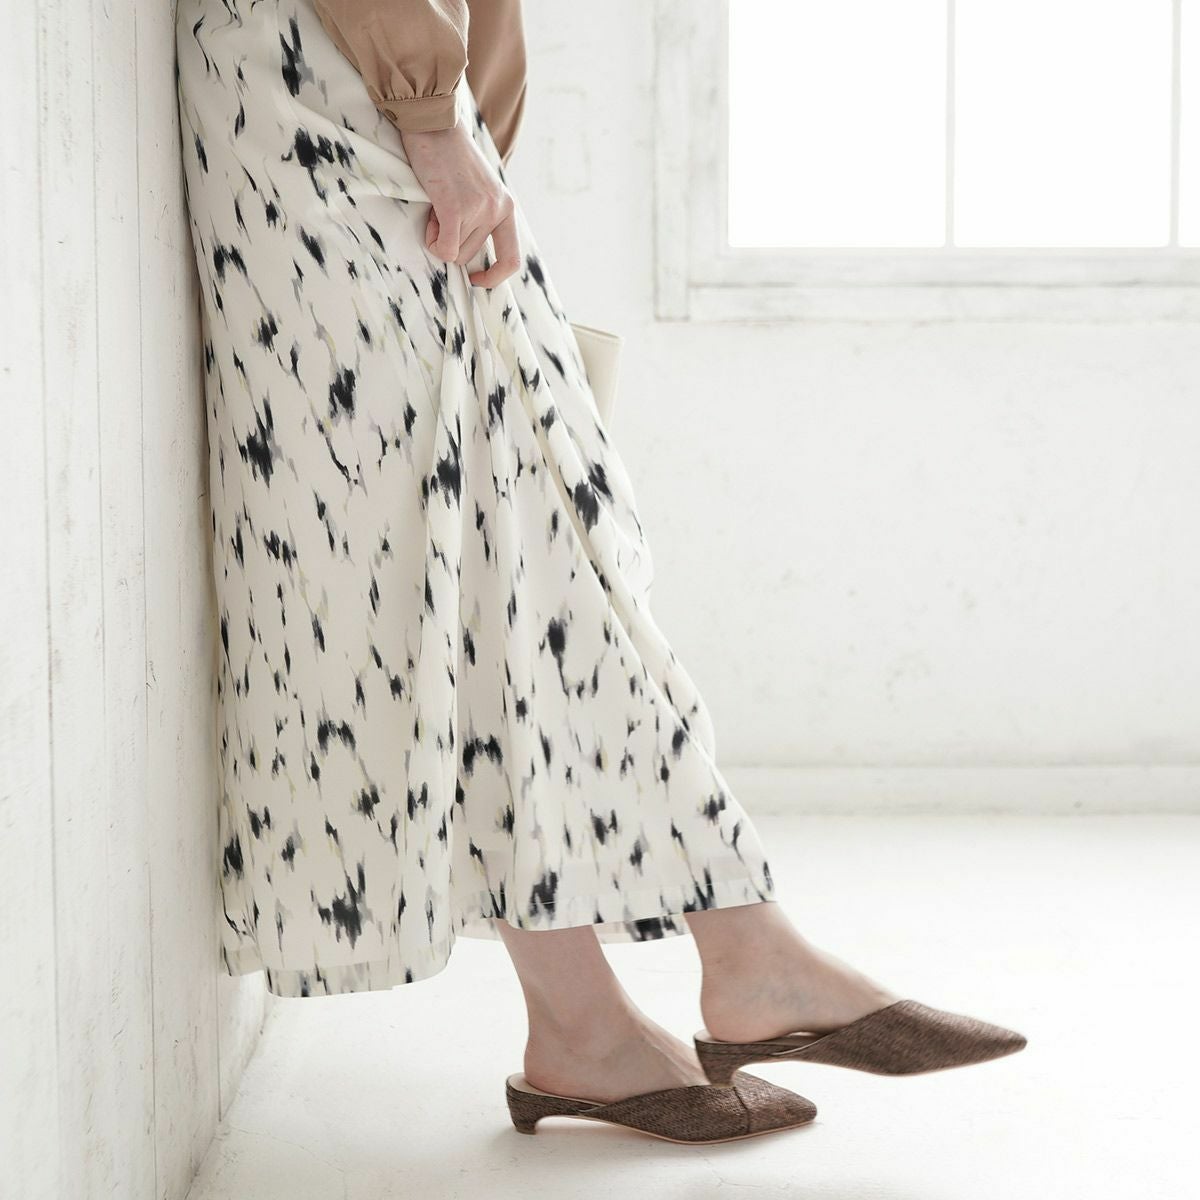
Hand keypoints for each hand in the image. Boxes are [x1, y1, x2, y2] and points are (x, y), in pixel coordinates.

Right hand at [400, 122, 520, 287]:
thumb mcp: (479, 189)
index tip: (476, 278)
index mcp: (506, 207)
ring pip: (454, 253)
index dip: (494, 277)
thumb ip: (482, 217)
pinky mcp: (456, 208)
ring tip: (438, 203)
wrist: (435, 124)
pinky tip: (431, 217)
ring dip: (438, 235)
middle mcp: (498, 210)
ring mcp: (479, 209)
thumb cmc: (449, 157)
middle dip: (450, 242)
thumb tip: (469, 258)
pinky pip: (444, 249)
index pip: (512, 259)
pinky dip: (433, 240)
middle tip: (442, 212)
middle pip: (470, 257)